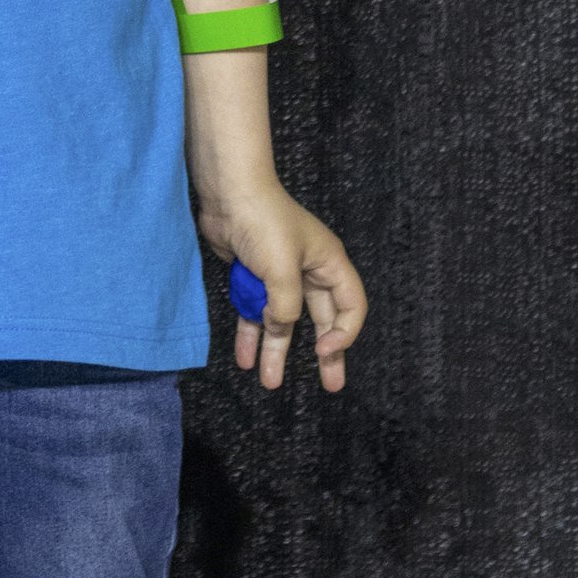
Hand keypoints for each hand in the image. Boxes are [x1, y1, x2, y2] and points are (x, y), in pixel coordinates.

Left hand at [199, 189, 364, 392]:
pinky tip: (244, 358)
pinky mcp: (254, 276)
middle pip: (321, 319)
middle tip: (331, 386)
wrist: (226, 192)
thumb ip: (286, 308)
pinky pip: (256, 312)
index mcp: (328, 264)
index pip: (351, 307)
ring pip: (283, 321)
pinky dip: (250, 333)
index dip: (343, 333)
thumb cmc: (263, 222)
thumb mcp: (283, 271)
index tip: (323, 350)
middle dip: (324, 353)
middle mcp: (308, 271)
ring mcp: (280, 274)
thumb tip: (278, 328)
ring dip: (276, 350)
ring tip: (270, 382)